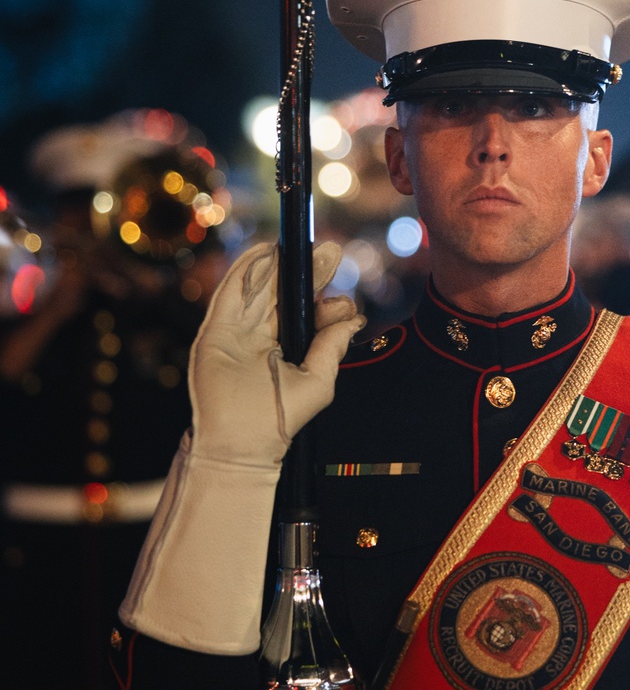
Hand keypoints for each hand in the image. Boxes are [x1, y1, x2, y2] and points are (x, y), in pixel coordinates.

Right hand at [189, 242, 364, 465]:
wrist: (241, 445)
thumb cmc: (279, 419)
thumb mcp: (318, 381)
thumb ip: (332, 347)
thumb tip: (354, 318)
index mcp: (284, 348)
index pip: (302, 312)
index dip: (320, 296)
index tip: (338, 291)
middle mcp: (260, 338)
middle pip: (281, 295)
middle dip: (304, 273)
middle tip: (329, 251)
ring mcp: (237, 334)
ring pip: (257, 291)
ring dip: (275, 266)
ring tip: (296, 245)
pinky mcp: (215, 334)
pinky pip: (229, 296)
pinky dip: (243, 273)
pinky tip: (262, 254)